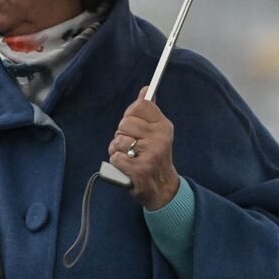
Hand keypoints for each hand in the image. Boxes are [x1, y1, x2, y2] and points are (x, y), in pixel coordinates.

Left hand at [107, 87, 180, 210]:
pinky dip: (116, 162)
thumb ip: (149, 111)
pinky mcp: (139, 169)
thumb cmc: (154, 156)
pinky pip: (115, 157)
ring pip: (118, 140)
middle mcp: (160, 138)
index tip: (135, 126)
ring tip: (129, 156)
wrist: (161, 188)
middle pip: (124, 123)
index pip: (140, 105)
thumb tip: (146, 89)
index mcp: (164, 126)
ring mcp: (150, 154)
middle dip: (122, 135)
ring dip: (118, 149)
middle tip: (133, 146)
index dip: (131, 115)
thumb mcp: (157, 132)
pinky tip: (127, 166)